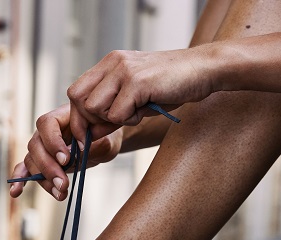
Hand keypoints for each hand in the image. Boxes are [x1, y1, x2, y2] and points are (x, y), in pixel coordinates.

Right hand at [10, 104, 123, 199]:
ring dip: (44, 180)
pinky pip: (25, 169)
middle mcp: (46, 132)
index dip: (53, 142)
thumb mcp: (106, 138)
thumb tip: (78, 152)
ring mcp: (41, 147)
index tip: (66, 159)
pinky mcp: (40, 162)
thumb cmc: (104, 135)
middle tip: (63, 183)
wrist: (103, 142)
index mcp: (61, 117)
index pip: (47, 124)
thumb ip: (93, 144)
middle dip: (48, 168)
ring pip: (32, 162)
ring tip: (60, 193)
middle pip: (36, 146)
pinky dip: (20, 180)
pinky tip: (16, 192)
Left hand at [67, 48, 213, 146]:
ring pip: (95, 108)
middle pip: (78, 100)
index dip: (79, 116)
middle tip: (115, 124)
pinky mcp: (137, 82)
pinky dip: (131, 120)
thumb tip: (88, 136)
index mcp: (109, 63)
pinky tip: (148, 108)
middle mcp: (113, 63)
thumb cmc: (170, 86)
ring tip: (137, 111)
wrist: (204, 69)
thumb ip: (109, 113)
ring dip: (113, 120)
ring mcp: (123, 71)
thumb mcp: (134, 99)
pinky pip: (117, 114)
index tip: (88, 133)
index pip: (75, 92)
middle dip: (91, 121)